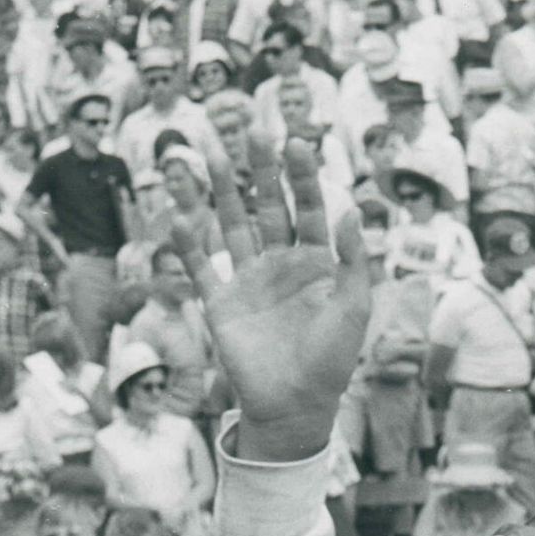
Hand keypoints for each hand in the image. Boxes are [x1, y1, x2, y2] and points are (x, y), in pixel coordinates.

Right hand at [170, 136, 371, 463]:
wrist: (296, 405)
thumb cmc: (332, 360)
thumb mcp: (354, 308)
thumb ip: (353, 260)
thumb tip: (350, 209)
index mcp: (316, 263)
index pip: (308, 209)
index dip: (302, 177)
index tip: (297, 142)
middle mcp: (280, 264)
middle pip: (267, 206)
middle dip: (261, 170)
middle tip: (253, 130)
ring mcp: (248, 280)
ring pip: (232, 225)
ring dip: (222, 191)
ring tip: (212, 154)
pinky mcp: (221, 304)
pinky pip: (201, 269)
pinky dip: (190, 245)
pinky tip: (181, 217)